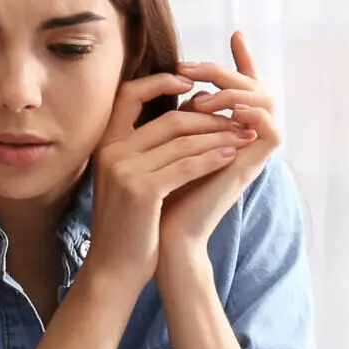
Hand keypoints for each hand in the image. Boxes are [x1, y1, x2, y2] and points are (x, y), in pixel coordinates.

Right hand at [83, 74, 258, 288]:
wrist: (114, 267)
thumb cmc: (129, 223)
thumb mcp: (130, 178)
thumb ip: (147, 148)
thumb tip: (185, 113)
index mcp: (105, 144)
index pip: (130, 95)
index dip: (160, 81)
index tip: (191, 82)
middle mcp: (111, 152)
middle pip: (169, 118)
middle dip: (209, 116)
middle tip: (238, 117)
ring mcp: (124, 170)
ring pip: (182, 140)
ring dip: (218, 135)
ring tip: (243, 135)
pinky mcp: (142, 190)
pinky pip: (186, 165)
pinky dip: (212, 158)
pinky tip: (230, 155)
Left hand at [159, 31, 280, 259]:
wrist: (162, 235)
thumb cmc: (158, 193)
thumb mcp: (161, 143)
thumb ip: (175, 116)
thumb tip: (170, 80)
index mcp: (227, 130)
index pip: (243, 86)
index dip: (243, 59)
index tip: (236, 33)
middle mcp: (244, 137)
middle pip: (255, 87)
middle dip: (225, 70)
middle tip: (190, 67)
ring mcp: (251, 151)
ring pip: (266, 101)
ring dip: (234, 91)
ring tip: (201, 97)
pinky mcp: (254, 166)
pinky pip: (271, 128)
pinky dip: (250, 113)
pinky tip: (222, 109)